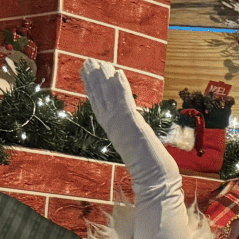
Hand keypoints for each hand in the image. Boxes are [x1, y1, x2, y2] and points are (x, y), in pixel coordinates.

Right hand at [83, 60, 179, 205]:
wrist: (152, 177)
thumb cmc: (147, 165)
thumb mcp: (134, 144)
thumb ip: (129, 132)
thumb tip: (128, 123)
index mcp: (111, 128)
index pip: (97, 103)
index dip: (91, 87)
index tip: (86, 73)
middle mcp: (112, 124)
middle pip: (99, 97)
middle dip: (93, 78)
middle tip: (88, 62)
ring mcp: (119, 123)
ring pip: (108, 96)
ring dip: (103, 78)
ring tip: (98, 62)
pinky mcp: (131, 122)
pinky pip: (124, 101)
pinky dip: (120, 87)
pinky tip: (117, 74)